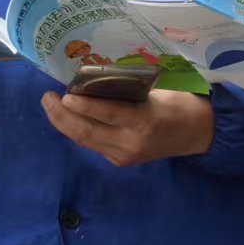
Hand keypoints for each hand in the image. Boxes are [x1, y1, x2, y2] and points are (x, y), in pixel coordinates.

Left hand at [40, 89, 214, 166]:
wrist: (196, 134)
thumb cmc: (177, 104)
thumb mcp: (155, 93)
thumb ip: (125, 92)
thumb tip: (92, 83)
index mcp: (144, 121)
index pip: (108, 114)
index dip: (84, 106)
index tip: (65, 95)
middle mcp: (131, 142)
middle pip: (88, 132)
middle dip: (62, 116)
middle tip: (47, 98)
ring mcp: (124, 155)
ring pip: (86, 140)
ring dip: (64, 124)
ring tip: (50, 106)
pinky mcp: (121, 161)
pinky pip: (94, 144)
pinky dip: (77, 130)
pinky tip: (68, 118)